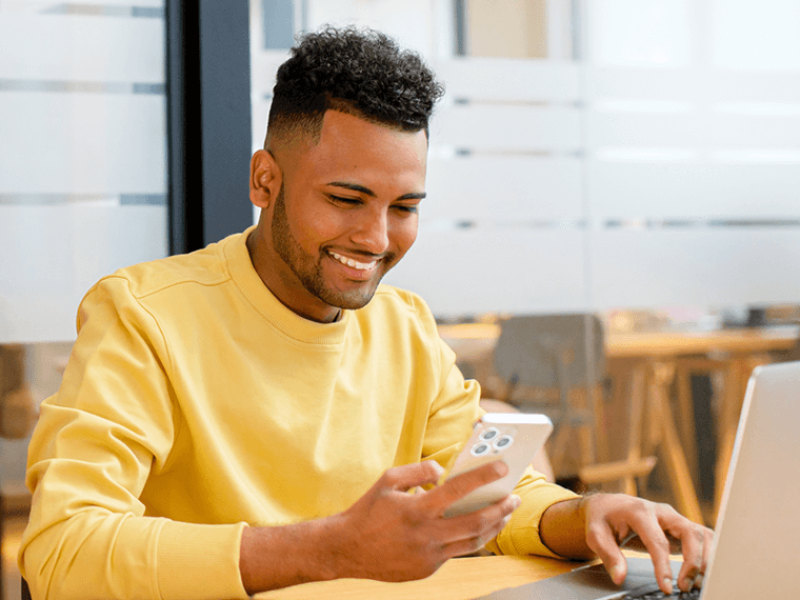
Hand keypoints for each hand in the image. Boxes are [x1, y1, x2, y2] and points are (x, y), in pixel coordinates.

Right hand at [330, 460, 520, 581]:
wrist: (346, 549)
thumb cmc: (368, 510)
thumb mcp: (388, 480)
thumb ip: (418, 471)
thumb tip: (443, 471)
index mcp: (416, 510)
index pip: (458, 490)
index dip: (483, 477)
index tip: (503, 468)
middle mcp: (426, 535)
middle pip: (475, 523)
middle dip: (500, 509)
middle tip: (514, 498)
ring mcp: (428, 556)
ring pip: (472, 543)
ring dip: (492, 527)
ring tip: (503, 514)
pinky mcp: (427, 569)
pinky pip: (454, 552)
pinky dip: (467, 539)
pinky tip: (475, 528)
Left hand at [579, 494, 712, 593]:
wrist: (609, 504)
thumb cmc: (603, 518)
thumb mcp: (596, 535)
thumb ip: (608, 555)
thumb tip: (619, 577)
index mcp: (640, 512)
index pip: (658, 540)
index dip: (664, 566)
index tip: (667, 587)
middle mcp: (661, 512)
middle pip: (690, 533)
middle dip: (693, 562)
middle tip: (685, 586)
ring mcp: (674, 517)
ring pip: (701, 534)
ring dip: (704, 560)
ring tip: (695, 583)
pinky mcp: (680, 526)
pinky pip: (702, 538)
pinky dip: (708, 555)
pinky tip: (702, 573)